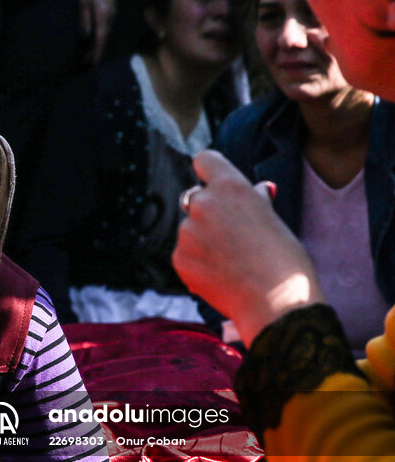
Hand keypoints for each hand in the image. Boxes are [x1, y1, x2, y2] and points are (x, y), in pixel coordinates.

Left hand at [79, 0, 116, 64]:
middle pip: (104, 38)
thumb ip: (85, 20)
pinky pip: (106, 27)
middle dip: (96, 51)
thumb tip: (85, 37)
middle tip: (86, 62)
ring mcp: (112, 14)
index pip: (101, 38)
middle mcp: (110, 17)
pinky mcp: (111, 11)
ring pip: (105, 33)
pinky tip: (93, 40)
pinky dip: (100, 36)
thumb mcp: (84, 2)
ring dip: (97, 44)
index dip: (97, 52)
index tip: (93, 63)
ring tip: (87, 54)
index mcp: (103, 16)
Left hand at [173, 151, 324, 346]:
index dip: (210, 171)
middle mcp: (203, 203)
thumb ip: (254, 201)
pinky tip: (221, 275)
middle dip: (208, 210)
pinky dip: (197, 261)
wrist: (274, 301)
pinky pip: (185, 253)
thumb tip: (257, 190)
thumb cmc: (283, 259)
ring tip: (232, 260)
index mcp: (230, 186)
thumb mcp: (273, 218)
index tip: (214, 181)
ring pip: (190, 229)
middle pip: (195, 197)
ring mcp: (187, 232)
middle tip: (230, 232)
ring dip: (203, 239)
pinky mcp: (179, 258)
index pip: (205, 160)